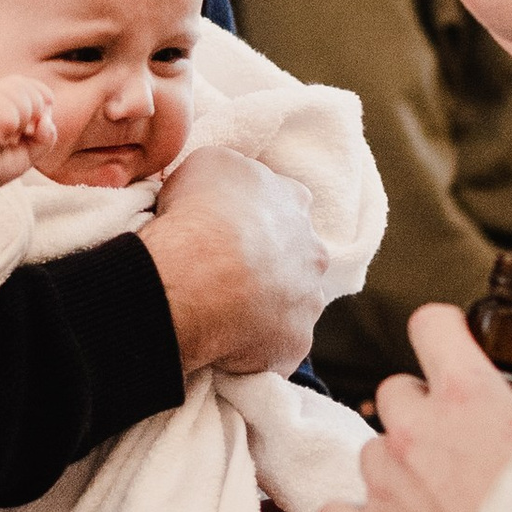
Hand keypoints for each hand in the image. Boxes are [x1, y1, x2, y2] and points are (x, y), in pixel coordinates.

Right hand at [0, 73, 59, 196]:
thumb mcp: (26, 154)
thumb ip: (44, 138)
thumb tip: (48, 120)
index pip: (26, 83)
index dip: (41, 97)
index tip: (36, 125)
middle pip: (25, 86)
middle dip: (34, 112)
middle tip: (19, 136)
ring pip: (18, 95)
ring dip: (22, 121)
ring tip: (6, 139)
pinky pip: (5, 109)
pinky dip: (11, 126)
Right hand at [146, 144, 325, 377]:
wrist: (199, 272)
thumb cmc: (199, 212)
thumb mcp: (210, 163)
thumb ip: (231, 175)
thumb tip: (226, 188)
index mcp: (294, 202)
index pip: (287, 205)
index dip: (259, 218)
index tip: (233, 229)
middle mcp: (313, 251)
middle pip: (297, 259)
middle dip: (271, 267)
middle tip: (229, 275)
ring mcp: (309, 301)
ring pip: (291, 306)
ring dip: (266, 309)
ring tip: (223, 314)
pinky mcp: (295, 343)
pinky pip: (276, 348)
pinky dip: (255, 348)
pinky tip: (226, 344)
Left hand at [319, 303, 511, 511]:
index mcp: (468, 395)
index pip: (429, 324)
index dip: (444, 336)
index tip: (456, 354)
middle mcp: (415, 429)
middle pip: (396, 390)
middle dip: (425, 412)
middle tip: (464, 451)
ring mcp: (384, 483)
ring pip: (373, 450)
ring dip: (400, 467)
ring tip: (446, 506)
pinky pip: (340, 509)